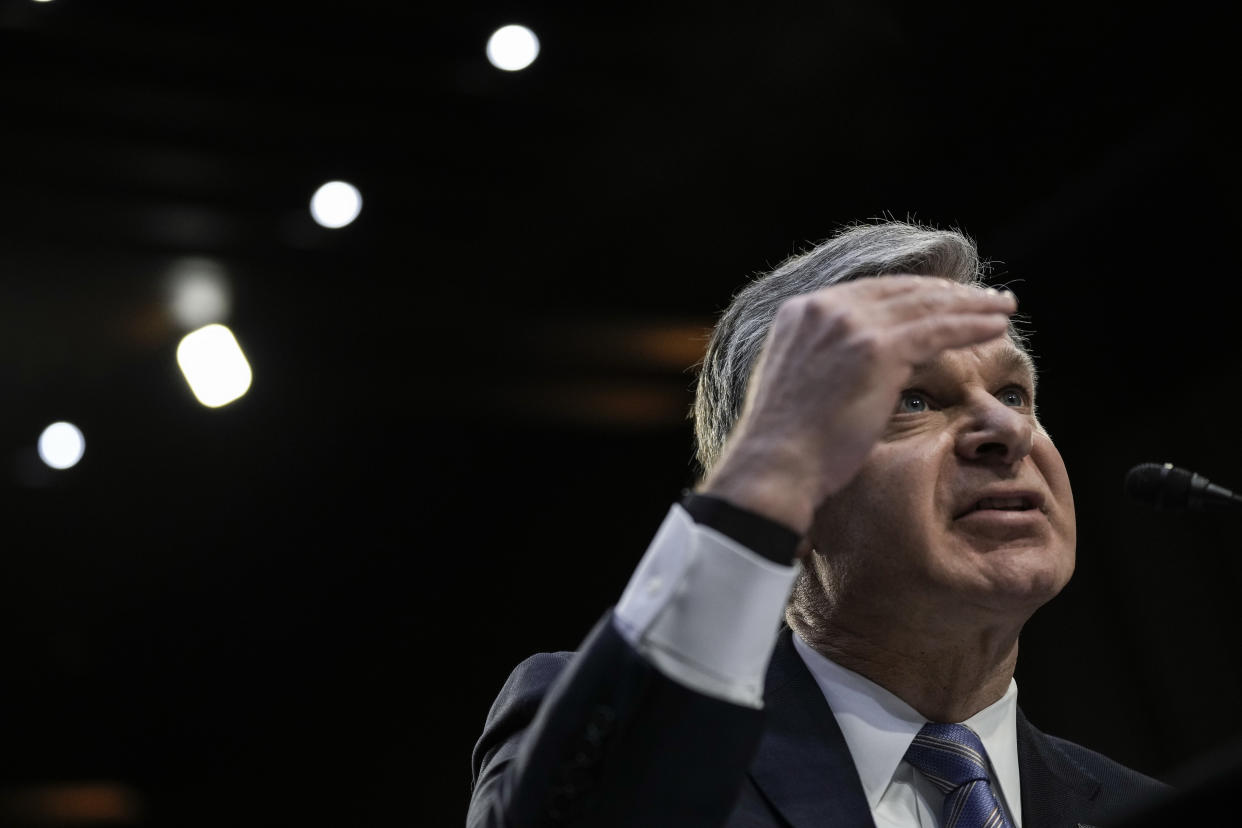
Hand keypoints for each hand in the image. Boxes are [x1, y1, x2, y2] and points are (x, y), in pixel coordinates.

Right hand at [700, 276, 1016, 537]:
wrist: (775, 466)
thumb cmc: (786, 444)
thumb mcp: (801, 384)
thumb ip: (828, 361)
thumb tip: (860, 368)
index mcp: (802, 312)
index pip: (870, 291)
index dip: (913, 293)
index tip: (944, 298)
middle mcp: (825, 308)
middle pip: (901, 291)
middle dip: (947, 293)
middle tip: (983, 297)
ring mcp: (850, 325)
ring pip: (926, 306)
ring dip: (970, 304)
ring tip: (1002, 306)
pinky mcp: (877, 349)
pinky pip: (938, 330)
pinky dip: (972, 324)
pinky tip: (997, 326)